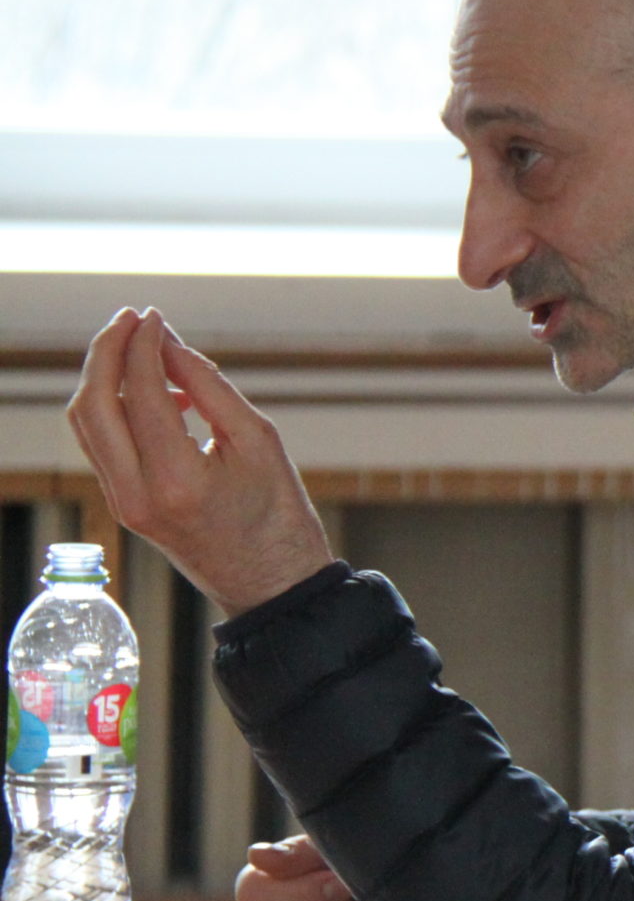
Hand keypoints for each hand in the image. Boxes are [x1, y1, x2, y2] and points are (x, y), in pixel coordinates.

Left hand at [65, 308, 334, 617]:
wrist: (271, 584)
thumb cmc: (279, 515)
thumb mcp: (259, 442)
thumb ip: (209, 388)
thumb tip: (168, 344)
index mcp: (177, 480)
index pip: (140, 393)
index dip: (144, 346)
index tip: (156, 316)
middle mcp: (137, 494)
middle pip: (93, 404)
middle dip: (106, 352)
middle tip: (132, 318)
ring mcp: (123, 503)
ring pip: (87, 423)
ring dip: (104, 376)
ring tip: (139, 347)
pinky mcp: (123, 505)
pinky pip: (101, 443)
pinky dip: (113, 405)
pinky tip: (150, 391)